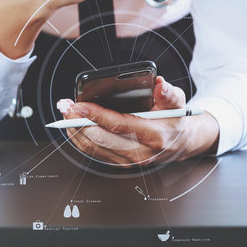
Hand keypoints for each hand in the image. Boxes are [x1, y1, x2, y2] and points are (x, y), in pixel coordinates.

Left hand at [58, 76, 219, 166]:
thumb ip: (169, 93)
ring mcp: (131, 160)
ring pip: (96, 149)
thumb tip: (160, 84)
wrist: (181, 142)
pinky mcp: (122, 163)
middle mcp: (142, 152)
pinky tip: (73, 128)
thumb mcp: (178, 102)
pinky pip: (96, 154)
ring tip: (65, 115)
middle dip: (79, 123)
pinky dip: (82, 141)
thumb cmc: (175, 120)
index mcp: (155, 134)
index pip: (120, 125)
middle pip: (102, 140)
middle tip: (65, 107)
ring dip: (76, 132)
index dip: (97, 115)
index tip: (80, 105)